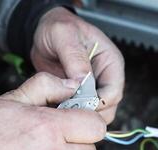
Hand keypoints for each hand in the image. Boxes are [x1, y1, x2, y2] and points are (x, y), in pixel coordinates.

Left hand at [31, 7, 124, 123]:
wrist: (43, 34)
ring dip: (79, 114)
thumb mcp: (64, 35)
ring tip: (60, 109)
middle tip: (66, 110)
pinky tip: (57, 109)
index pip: (113, 92)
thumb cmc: (58, 28)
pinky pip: (80, 111)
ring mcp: (93, 88)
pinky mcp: (80, 95)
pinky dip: (70, 114)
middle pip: (108, 107)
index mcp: (110, 62)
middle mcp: (105, 77)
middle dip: (89, 112)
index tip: (77, 103)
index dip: (98, 102)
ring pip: (95, 113)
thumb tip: (82, 81)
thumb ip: (74, 57)